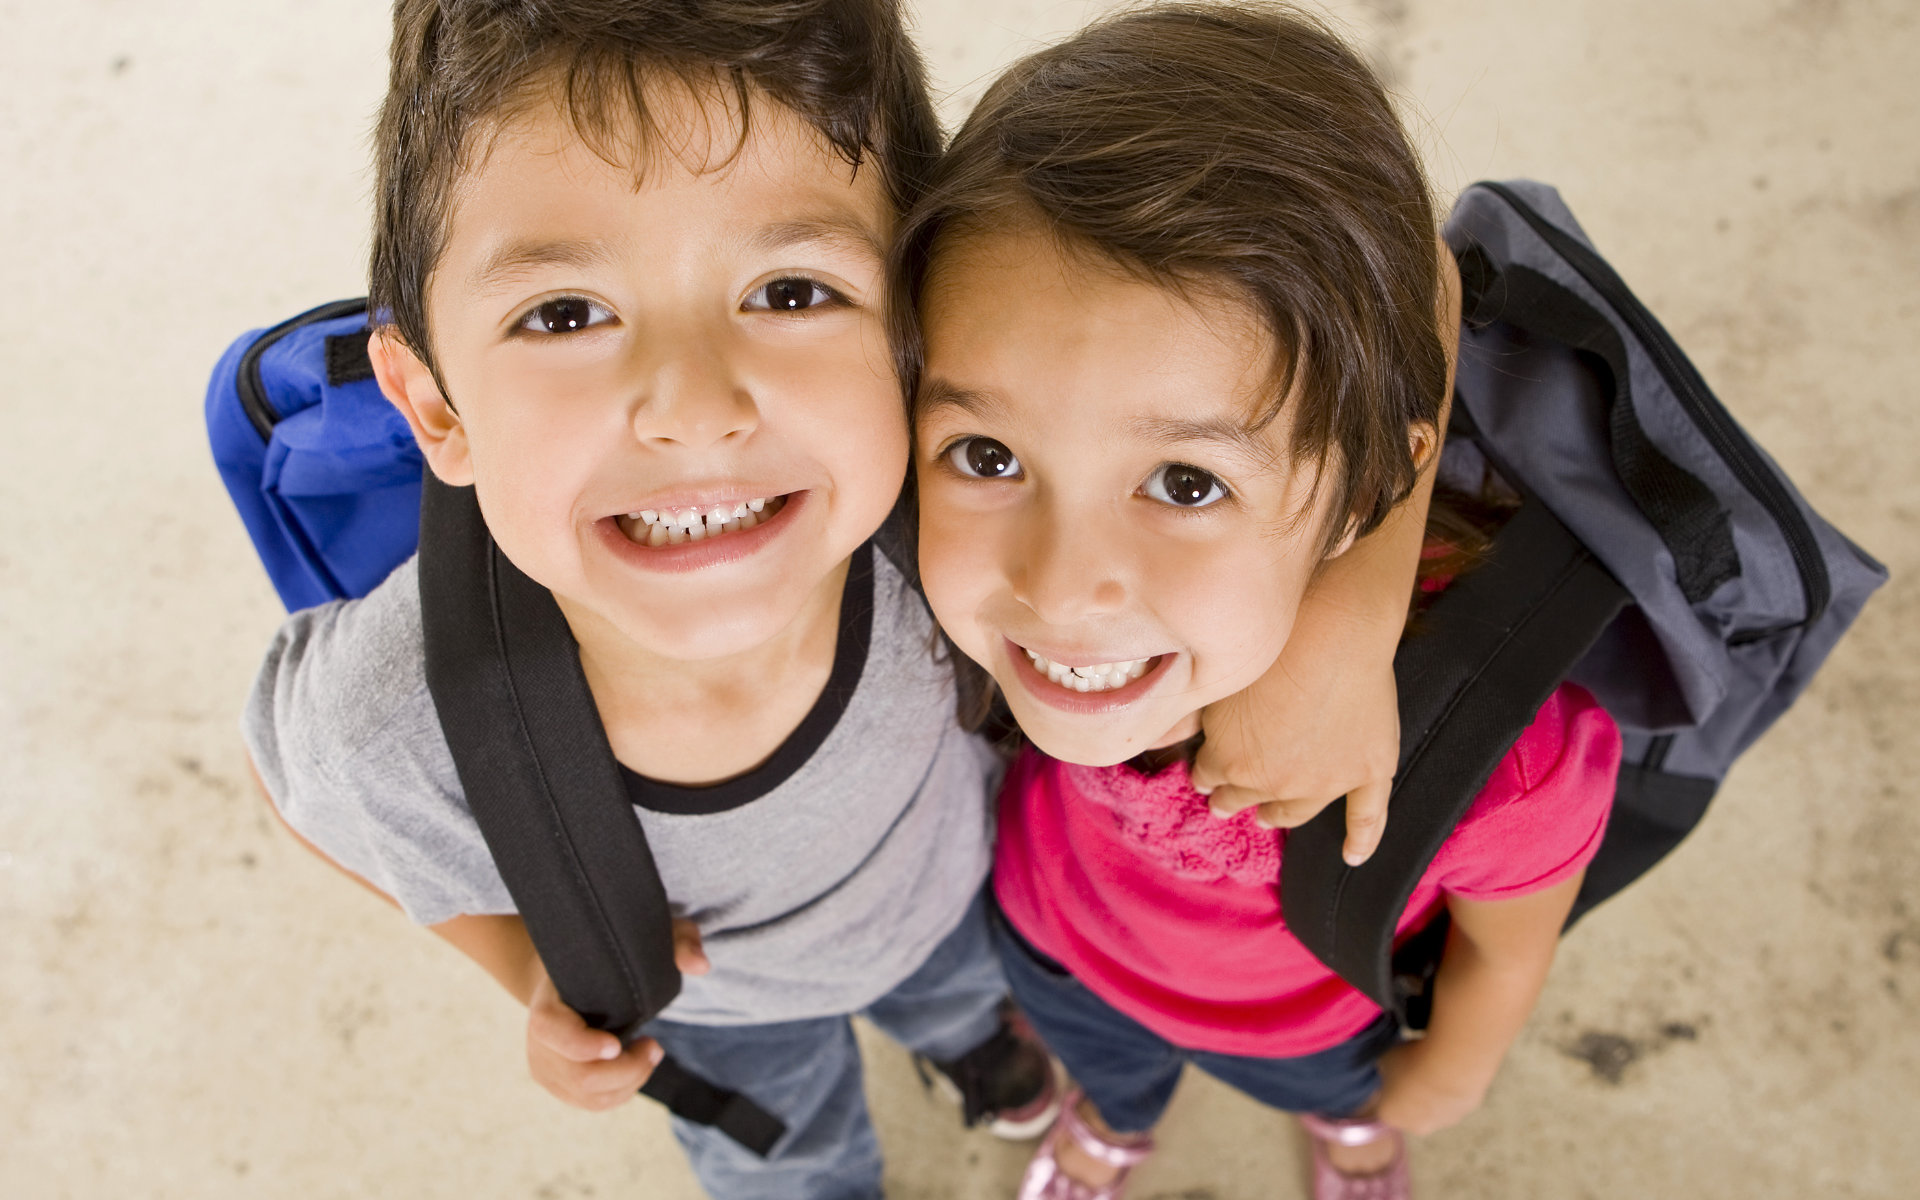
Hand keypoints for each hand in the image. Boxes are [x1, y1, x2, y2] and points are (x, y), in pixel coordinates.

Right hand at [524, 918, 709, 1110]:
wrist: (568, 975)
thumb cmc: (609, 955)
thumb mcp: (646, 937)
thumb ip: (678, 942)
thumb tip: (701, 965)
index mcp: (546, 1002)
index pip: (549, 1030)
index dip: (581, 1045)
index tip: (617, 1045)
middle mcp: (538, 1041)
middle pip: (579, 1076)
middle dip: (626, 1071)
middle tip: (654, 1046)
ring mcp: (545, 1066)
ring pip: (588, 1096)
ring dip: (629, 1083)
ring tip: (649, 1053)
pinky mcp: (558, 1084)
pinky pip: (591, 1104)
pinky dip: (622, 1092)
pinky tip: (636, 1068)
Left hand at [1193, 652, 1396, 864]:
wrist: (1334, 632)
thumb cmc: (1270, 647)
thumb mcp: (1214, 683)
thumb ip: (1183, 719)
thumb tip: (1151, 740)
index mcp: (1231, 763)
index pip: (1210, 776)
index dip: (1207, 771)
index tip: (1205, 771)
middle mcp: (1275, 782)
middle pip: (1247, 797)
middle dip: (1233, 798)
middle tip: (1226, 802)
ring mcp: (1325, 783)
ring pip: (1295, 811)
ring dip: (1278, 814)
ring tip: (1268, 816)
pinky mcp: (1368, 772)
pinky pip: (1366, 817)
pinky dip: (1361, 840)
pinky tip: (1352, 856)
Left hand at [1372, 1041, 1487, 1137]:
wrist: (1449, 1066)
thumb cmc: (1411, 1062)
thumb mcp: (1386, 1058)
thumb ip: (1386, 1069)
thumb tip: (1392, 1069)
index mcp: (1390, 1115)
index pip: (1385, 1104)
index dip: (1390, 1086)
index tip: (1396, 1071)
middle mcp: (1415, 1126)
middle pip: (1410, 1110)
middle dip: (1412, 1092)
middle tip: (1417, 1069)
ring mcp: (1442, 1122)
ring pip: (1435, 1106)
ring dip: (1435, 1090)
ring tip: (1437, 1066)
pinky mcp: (1464, 1112)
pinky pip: (1454, 1098)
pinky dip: (1453, 1085)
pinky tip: (1452, 1069)